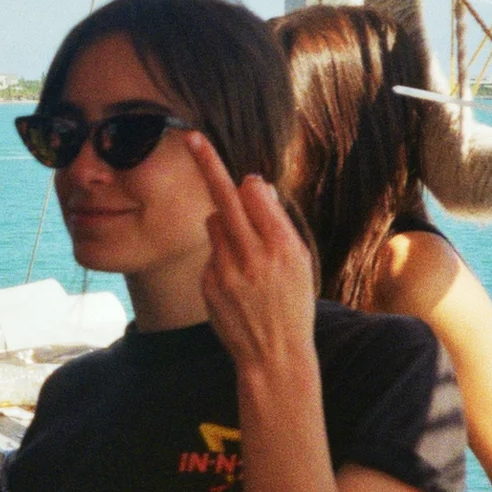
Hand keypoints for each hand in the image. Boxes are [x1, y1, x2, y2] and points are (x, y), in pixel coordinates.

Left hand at [183, 132, 316, 377]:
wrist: (274, 356)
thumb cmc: (293, 304)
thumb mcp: (301, 262)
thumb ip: (277, 223)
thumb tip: (256, 185)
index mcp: (282, 246)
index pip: (255, 194)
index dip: (249, 183)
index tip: (237, 169)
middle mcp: (252, 256)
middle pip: (225, 198)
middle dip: (208, 164)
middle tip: (191, 136)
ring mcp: (226, 271)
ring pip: (214, 223)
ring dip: (225, 225)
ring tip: (246, 257)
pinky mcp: (209, 284)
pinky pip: (211, 253)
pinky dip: (221, 257)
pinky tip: (237, 283)